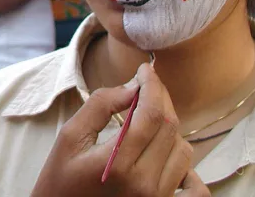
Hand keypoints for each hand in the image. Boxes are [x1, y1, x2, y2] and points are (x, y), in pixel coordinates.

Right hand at [31, 64, 209, 196]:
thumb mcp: (69, 137)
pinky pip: (194, 188)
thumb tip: (132, 86)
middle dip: (161, 98)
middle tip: (147, 85)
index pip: (150, 113)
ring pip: (182, 150)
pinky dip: (187, 166)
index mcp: (117, 164)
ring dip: (169, 126)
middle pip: (169, 127)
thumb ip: (100, 106)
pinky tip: (168, 153)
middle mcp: (144, 184)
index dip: (152, 85)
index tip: (145, 69)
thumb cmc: (60, 181)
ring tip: (149, 117)